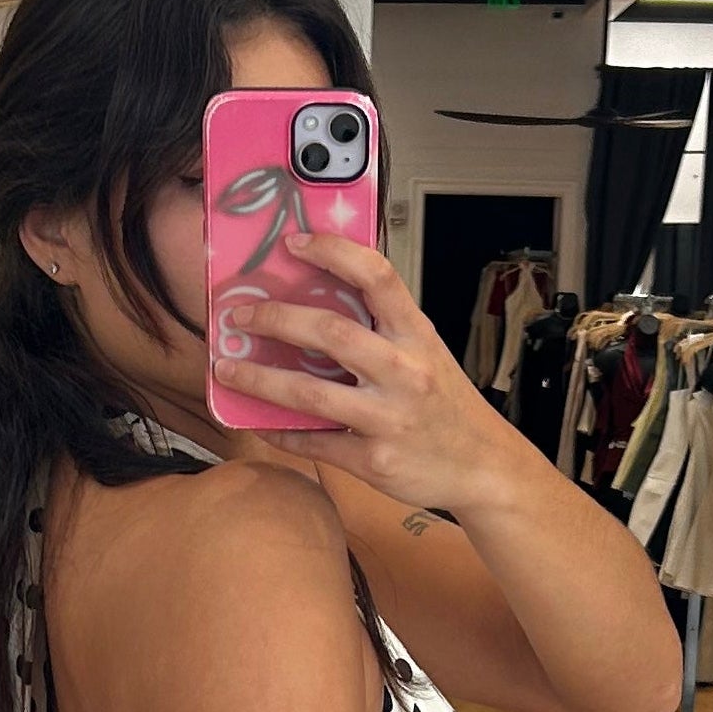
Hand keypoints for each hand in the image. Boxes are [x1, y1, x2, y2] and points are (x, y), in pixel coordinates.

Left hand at [227, 232, 537, 520]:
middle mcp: (404, 372)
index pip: (376, 276)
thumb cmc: (446, 406)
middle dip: (277, 319)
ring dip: (260, 380)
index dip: (333, 253)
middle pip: (331, 332)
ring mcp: (387, 419)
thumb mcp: (427, 353)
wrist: (484, 467)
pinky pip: (316, 444)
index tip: (293, 244)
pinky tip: (258, 423)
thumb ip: (383, 329)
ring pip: (310, 394)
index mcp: (416, 335)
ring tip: (227, 368)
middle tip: (241, 315)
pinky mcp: (374, 461)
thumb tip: (319, 302)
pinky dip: (281, 433)